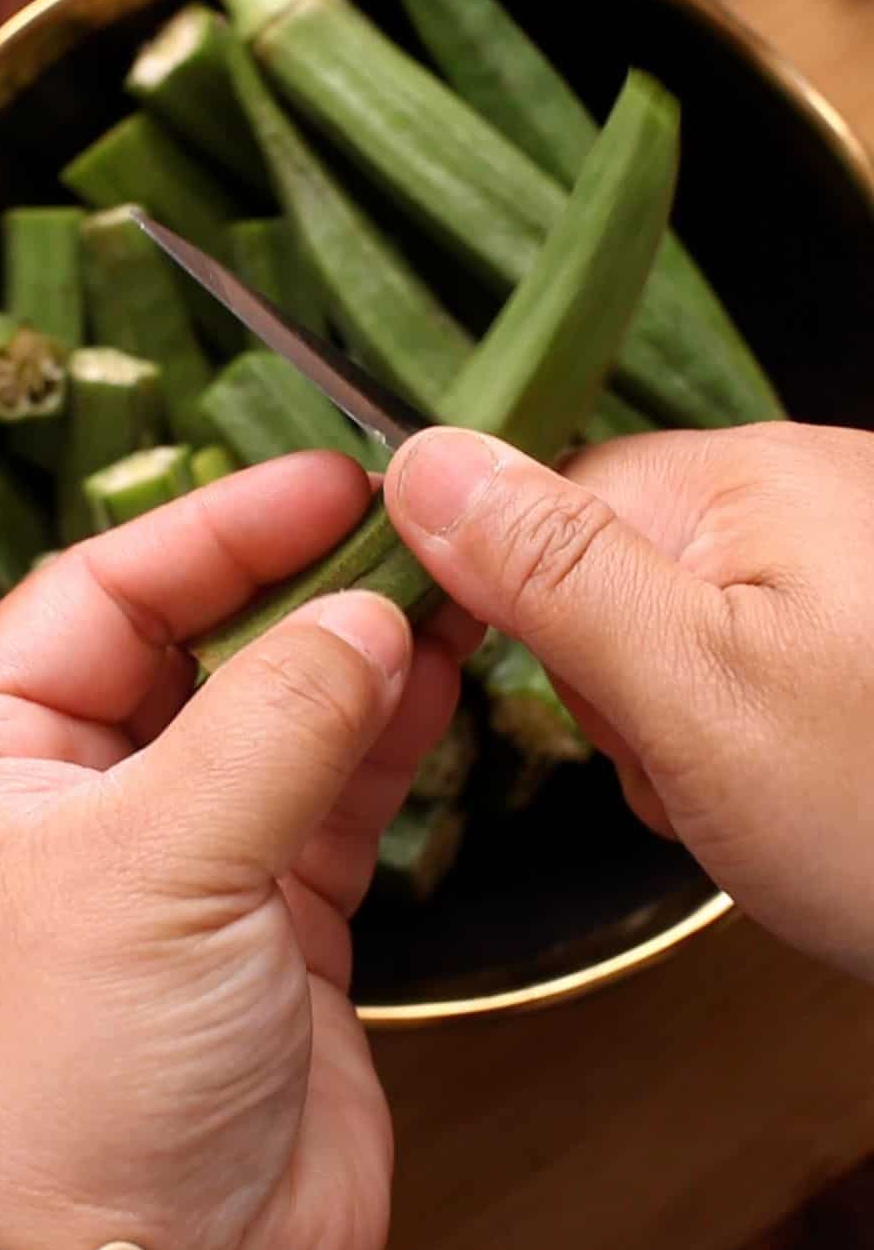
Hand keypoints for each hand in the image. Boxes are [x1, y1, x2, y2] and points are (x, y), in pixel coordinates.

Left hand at [0, 451, 458, 1249]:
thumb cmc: (71, 1081)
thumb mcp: (155, 866)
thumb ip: (271, 722)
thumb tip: (366, 614)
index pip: (94, 599)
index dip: (207, 531)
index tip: (320, 486)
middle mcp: (77, 808)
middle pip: (192, 650)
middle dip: (292, 587)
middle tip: (399, 527)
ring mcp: (181, 868)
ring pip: (274, 720)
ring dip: (354, 656)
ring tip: (442, 590)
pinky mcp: (271, 930)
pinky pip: (331, 801)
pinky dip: (385, 741)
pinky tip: (437, 680)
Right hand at [385, 420, 873, 980]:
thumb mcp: (696, 699)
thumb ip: (552, 573)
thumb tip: (419, 454)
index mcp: (747, 476)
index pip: (549, 503)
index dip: (531, 615)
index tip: (593, 711)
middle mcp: (800, 486)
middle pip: (611, 568)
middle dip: (624, 688)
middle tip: (696, 771)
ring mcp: (845, 554)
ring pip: (676, 628)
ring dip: (682, 724)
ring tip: (757, 795)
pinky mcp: (865, 620)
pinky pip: (750, 657)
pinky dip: (748, 734)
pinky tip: (796, 790)